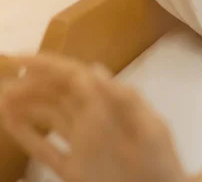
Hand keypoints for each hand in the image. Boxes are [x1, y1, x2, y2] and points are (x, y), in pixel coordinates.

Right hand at [0, 55, 186, 181]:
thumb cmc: (160, 164)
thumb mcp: (149, 128)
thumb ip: (121, 101)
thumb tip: (93, 68)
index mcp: (112, 105)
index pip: (75, 77)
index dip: (46, 65)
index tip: (16, 59)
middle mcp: (95, 120)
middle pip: (57, 94)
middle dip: (30, 86)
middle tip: (1, 84)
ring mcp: (83, 144)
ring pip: (48, 117)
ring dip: (23, 106)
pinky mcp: (75, 169)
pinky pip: (45, 149)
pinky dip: (26, 134)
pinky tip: (8, 122)